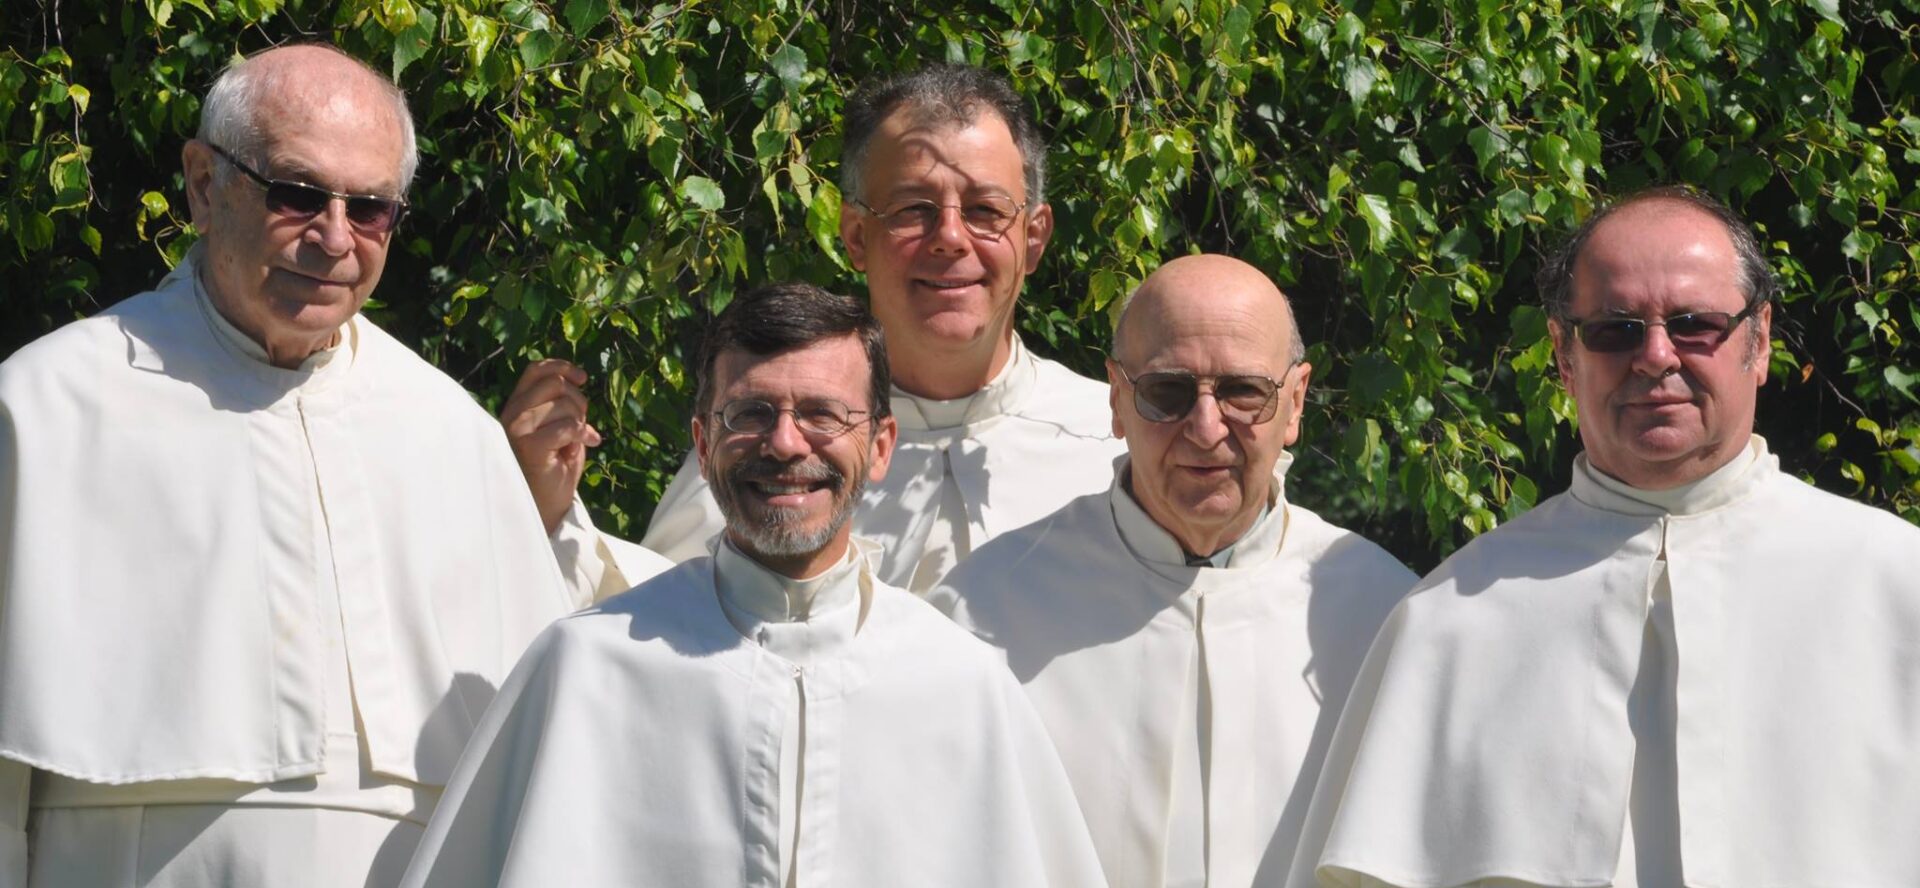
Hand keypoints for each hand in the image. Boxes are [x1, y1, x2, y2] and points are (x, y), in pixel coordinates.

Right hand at [501, 359, 602, 533]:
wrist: (545, 504)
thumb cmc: (553, 466)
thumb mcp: (558, 426)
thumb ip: (561, 403)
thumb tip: (577, 378)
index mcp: (517, 405)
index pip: (536, 370)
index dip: (562, 368)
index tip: (582, 378)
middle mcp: (512, 413)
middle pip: (555, 383)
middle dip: (578, 401)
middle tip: (581, 424)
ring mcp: (517, 429)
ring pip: (564, 405)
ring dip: (581, 422)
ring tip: (576, 441)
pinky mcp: (529, 446)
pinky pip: (567, 426)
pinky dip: (582, 434)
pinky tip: (584, 445)